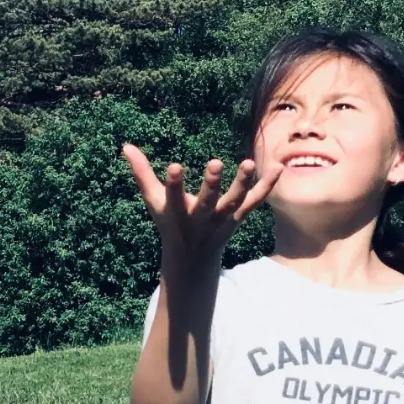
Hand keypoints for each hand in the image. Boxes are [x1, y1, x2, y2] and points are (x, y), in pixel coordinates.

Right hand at [122, 145, 278, 271]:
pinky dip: (267, 186)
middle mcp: (200, 219)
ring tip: (248, 163)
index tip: (174, 165)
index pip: (173, 196)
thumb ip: (142, 173)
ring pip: (234, 202)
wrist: (193, 257)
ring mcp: (222, 220)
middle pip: (207, 202)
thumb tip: (126, 146)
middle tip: (215, 163)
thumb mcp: (153, 200)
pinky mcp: (238, 218)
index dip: (174, 183)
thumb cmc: (170, 222)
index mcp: (177, 213)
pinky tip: (278, 168)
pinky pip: (255, 202)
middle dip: (211, 185)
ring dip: (242, 184)